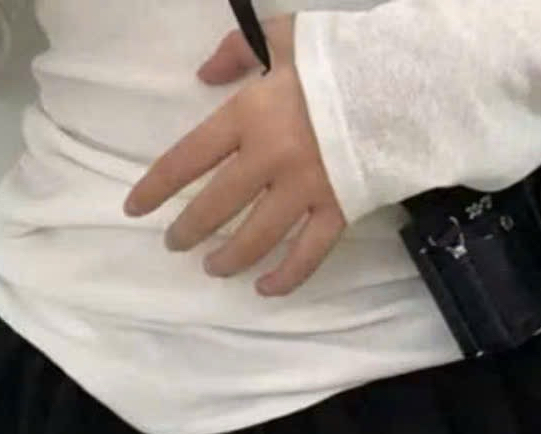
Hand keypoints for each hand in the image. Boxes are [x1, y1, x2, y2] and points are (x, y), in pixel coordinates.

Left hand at [122, 14, 347, 297]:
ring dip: (228, 259)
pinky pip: (307, 255)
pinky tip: (265, 289)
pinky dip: (285, 278)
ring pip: (256, 239)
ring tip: (213, 268)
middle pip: (216, 207)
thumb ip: (237, 52)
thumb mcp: (284, 37)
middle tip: (175, 244)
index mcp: (250, 116)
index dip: (156, 187)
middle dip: (188, 231)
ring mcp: (305, 191)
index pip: (188, 158)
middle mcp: (270, 160)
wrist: (406, 84)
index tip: (135, 209)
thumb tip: (203, 76)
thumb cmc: (341, 60)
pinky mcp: (338, 212)